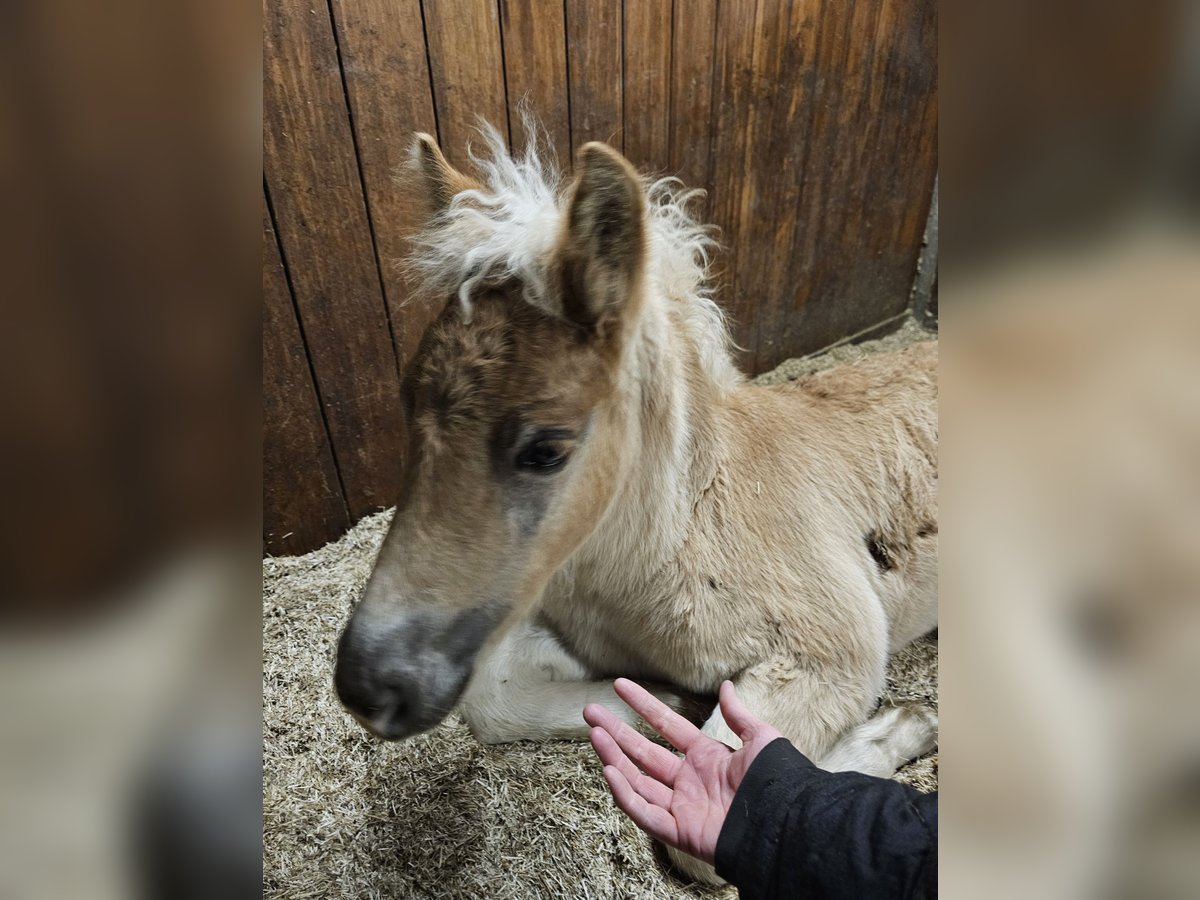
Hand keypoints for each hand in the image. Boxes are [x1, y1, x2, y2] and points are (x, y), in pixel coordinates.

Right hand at [583, 678, 781, 864]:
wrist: (783, 821)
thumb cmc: (776, 781)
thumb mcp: (760, 739)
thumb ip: (738, 715)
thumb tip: (726, 686)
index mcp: (706, 757)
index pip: (665, 725)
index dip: (643, 705)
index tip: (620, 687)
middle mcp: (689, 780)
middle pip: (643, 752)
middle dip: (615, 732)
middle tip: (590, 712)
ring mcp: (682, 806)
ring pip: (637, 781)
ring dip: (614, 758)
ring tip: (594, 735)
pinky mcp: (679, 830)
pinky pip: (645, 813)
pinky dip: (626, 794)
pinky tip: (609, 771)